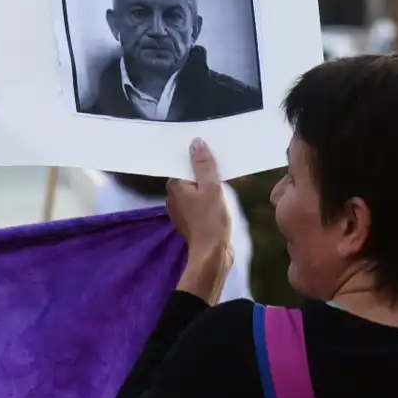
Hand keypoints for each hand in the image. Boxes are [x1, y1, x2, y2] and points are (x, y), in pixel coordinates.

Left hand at [165, 139, 234, 303]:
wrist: (212, 254)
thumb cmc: (211, 219)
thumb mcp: (211, 187)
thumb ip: (204, 165)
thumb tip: (196, 143)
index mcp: (174, 187)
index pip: (183, 165)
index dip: (197, 159)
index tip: (211, 152)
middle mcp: (173, 198)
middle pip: (189, 178)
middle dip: (203, 172)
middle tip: (221, 163)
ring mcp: (181, 211)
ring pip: (195, 191)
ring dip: (207, 186)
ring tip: (224, 178)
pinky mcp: (191, 222)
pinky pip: (199, 203)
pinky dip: (208, 199)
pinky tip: (221, 197)